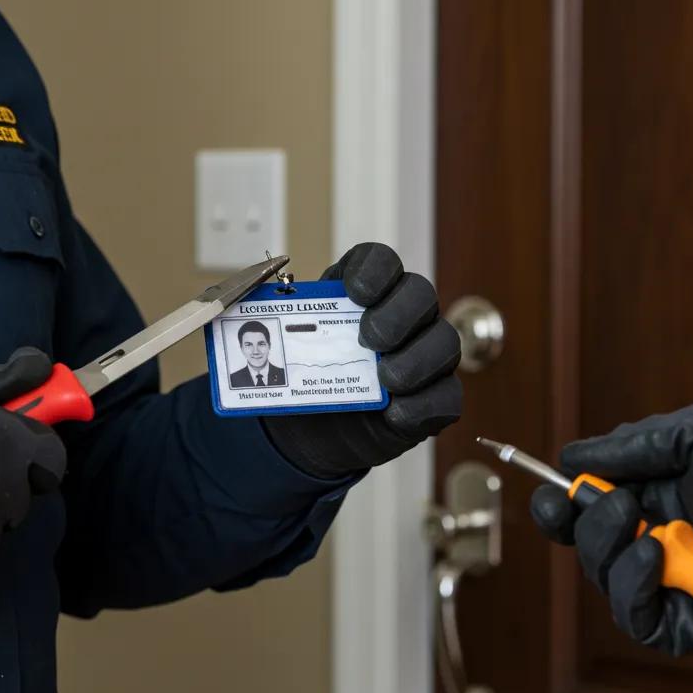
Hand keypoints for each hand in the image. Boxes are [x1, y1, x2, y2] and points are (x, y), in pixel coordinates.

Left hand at [265, 243, 461, 478]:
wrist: (311, 431)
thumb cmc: (304, 376)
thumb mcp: (281, 346)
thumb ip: (267, 324)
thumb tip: (245, 308)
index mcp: (364, 292)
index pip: (381, 260)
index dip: (375, 270)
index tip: (355, 292)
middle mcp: (402, 316)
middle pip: (420, 293)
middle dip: (397, 314)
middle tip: (369, 339)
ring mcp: (424, 356)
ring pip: (445, 341)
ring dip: (416, 359)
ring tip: (386, 379)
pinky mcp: (432, 397)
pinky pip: (447, 396)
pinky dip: (423, 405)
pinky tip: (395, 413)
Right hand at [531, 401, 692, 656]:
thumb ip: (630, 444)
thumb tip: (570, 458)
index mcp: (658, 496)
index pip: (591, 504)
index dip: (563, 502)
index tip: (552, 493)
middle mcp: (658, 540)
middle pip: (585, 541)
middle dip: (578, 523)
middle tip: (597, 504)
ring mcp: (669, 583)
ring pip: (601, 576)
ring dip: (609, 546)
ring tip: (646, 528)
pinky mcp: (683, 624)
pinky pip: (631, 616)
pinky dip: (631, 582)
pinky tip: (655, 556)